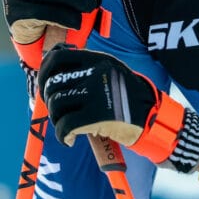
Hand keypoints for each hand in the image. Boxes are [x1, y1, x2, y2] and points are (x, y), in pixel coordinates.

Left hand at [38, 45, 160, 148]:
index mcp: (98, 59)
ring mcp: (97, 93)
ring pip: (56, 104)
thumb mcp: (110, 72)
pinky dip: (63, 136)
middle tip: (58, 113)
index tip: (46, 86)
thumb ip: (86, 69)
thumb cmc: (127, 98)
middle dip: (49, 102)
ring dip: (56, 120)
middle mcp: (97, 72)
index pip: (58, 58)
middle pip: (54, 84)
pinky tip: (69, 140)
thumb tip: (50, 77)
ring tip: (67, 128)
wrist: (153, 118)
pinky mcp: (97, 116)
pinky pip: (65, 125)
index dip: (45, 72)